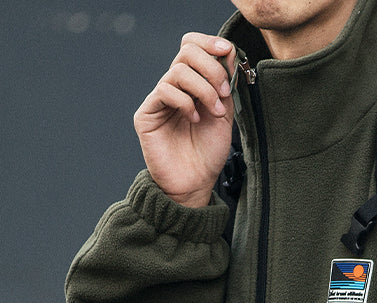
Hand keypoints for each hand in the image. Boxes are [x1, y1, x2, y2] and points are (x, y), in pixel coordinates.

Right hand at [133, 33, 236, 207]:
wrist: (195, 184)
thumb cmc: (208, 154)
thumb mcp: (224, 115)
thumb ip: (225, 86)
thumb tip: (228, 53)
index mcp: (191, 84)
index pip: (192, 47)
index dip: (209, 43)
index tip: (227, 51)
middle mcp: (174, 87)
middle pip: (186, 51)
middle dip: (211, 67)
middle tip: (224, 91)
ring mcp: (159, 99)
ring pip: (178, 70)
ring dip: (203, 88)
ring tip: (214, 111)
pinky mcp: (147, 113)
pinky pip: (165, 91)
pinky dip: (185, 102)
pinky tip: (194, 119)